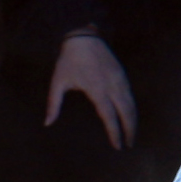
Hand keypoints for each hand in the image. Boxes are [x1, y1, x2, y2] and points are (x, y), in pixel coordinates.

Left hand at [43, 30, 136, 147]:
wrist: (83, 36)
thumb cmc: (68, 60)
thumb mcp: (58, 82)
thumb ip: (53, 104)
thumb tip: (47, 123)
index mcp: (97, 89)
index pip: (109, 115)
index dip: (114, 132)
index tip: (117, 145)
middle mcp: (112, 85)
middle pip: (127, 111)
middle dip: (130, 129)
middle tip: (129, 145)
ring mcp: (119, 79)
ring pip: (131, 103)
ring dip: (133, 120)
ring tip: (132, 134)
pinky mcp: (122, 74)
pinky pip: (131, 94)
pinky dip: (132, 108)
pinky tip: (131, 115)